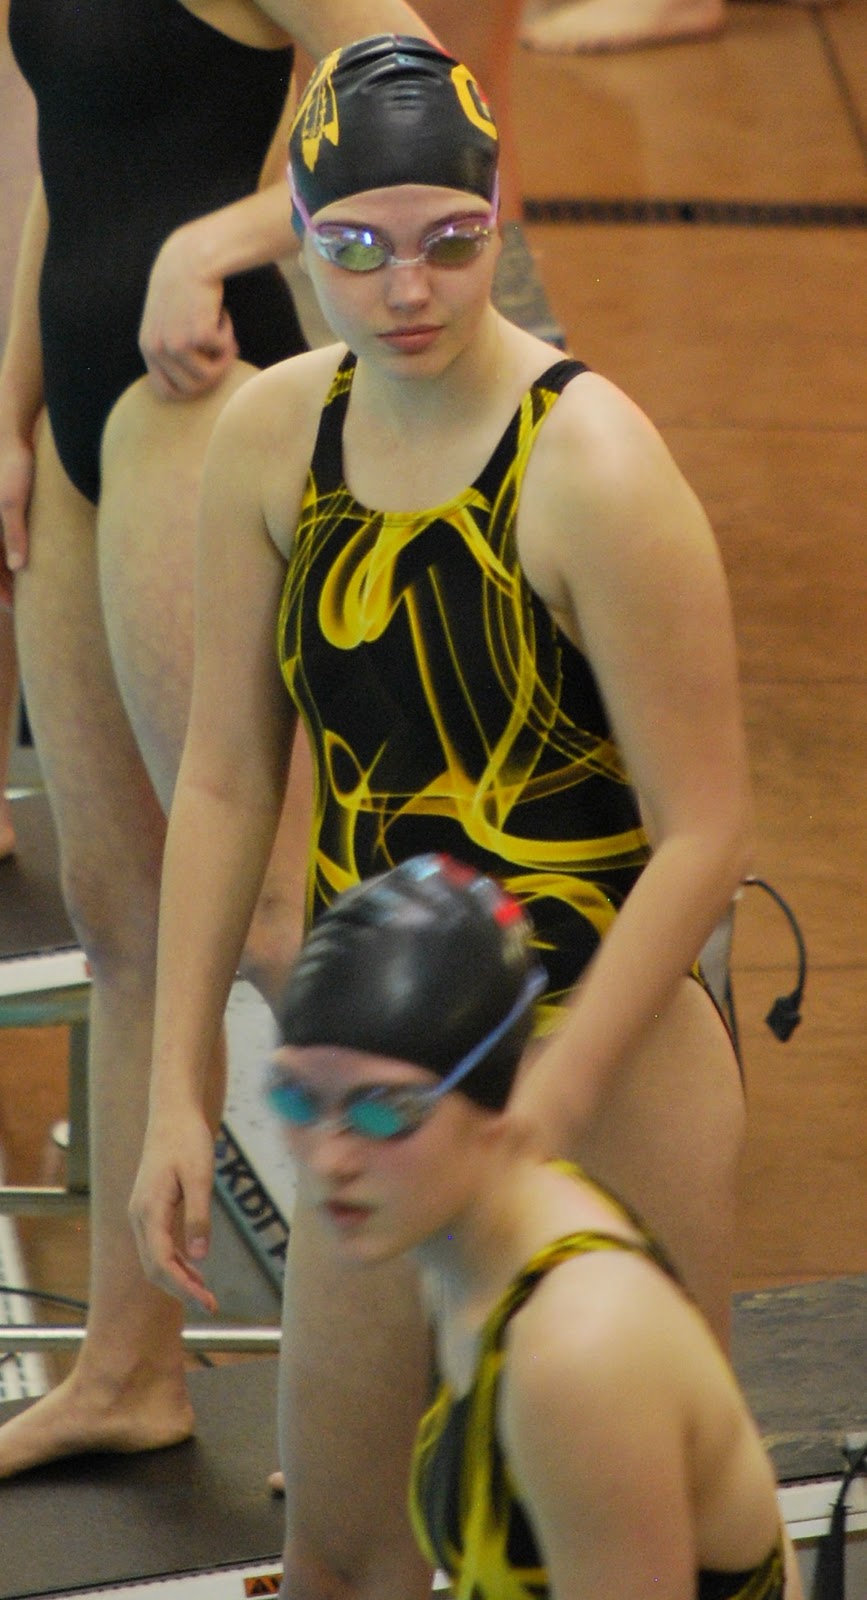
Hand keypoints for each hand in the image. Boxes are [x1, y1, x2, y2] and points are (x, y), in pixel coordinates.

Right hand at [0, 430, 33, 604]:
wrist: (9, 431)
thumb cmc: (12, 464)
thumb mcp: (12, 501)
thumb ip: (14, 533)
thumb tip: (17, 567)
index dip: (0, 589)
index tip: (14, 607)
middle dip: (3, 584)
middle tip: (20, 605)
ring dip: (7, 571)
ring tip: (25, 589)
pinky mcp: (2, 507)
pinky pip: (3, 537)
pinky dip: (11, 552)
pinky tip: (26, 563)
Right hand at [129, 1107, 218, 1313]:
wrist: (172, 1114)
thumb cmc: (188, 1140)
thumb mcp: (201, 1176)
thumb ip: (199, 1215)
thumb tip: (200, 1256)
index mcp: (149, 1209)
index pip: (161, 1261)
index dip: (183, 1286)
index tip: (207, 1302)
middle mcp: (139, 1215)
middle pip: (154, 1266)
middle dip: (180, 1289)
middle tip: (211, 1305)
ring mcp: (142, 1213)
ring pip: (154, 1258)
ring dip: (178, 1279)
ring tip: (206, 1294)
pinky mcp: (150, 1209)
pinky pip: (158, 1245)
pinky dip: (175, 1263)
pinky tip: (195, 1270)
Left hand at [139, 225, 238, 399]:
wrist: (191, 258)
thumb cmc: (183, 288)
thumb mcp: (165, 322)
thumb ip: (169, 350)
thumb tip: (194, 384)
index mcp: (148, 348)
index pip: (165, 391)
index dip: (188, 391)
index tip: (204, 377)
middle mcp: (158, 349)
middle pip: (192, 389)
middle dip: (213, 375)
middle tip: (221, 353)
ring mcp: (176, 343)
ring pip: (210, 376)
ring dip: (224, 355)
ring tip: (223, 331)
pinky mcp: (198, 334)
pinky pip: (224, 353)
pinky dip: (229, 336)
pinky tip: (223, 315)